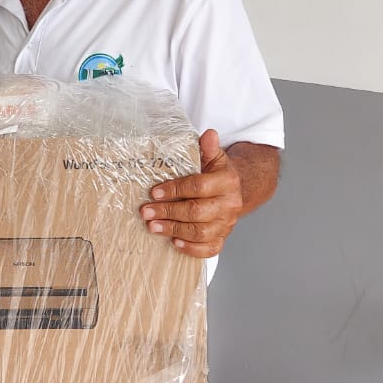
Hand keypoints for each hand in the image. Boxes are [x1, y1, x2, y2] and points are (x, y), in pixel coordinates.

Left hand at [139, 129, 242, 258]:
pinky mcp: (223, 238)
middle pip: (197, 211)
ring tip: (152, 226)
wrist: (236, 191)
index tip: (154, 193)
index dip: (175, 190)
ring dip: (174, 230)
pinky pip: (210, 249)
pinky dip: (192, 248)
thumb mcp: (214, 158)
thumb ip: (208, 148)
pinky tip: (174, 242)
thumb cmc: (217, 174)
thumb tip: (209, 134)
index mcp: (228, 181)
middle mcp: (230, 204)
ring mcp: (227, 223)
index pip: (199, 186)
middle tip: (146, 211)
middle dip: (168, 212)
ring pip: (201, 232)